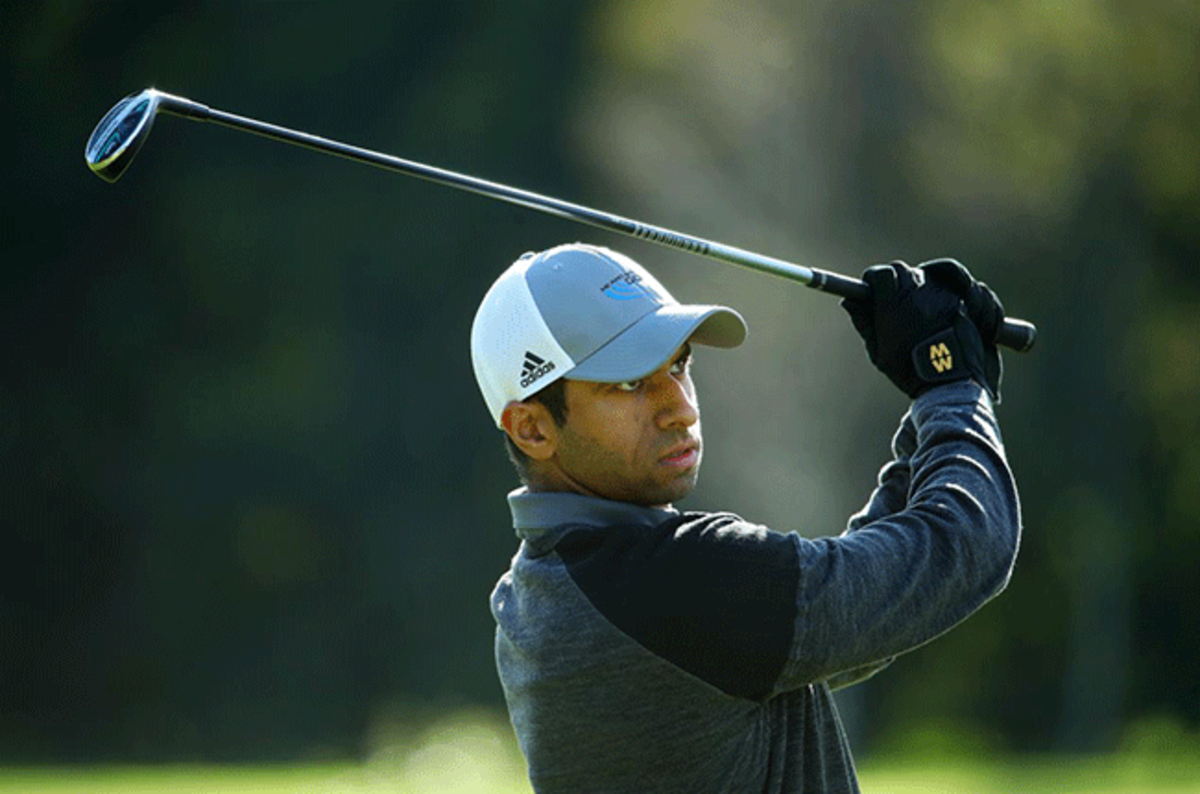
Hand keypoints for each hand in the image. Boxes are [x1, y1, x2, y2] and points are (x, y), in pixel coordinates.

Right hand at [840, 259, 1002, 400]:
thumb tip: (850, 300)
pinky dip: (941, 299)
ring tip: (919, 320)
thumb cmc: (910, 368)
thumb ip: (864, 320)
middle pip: (902, 272)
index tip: (870, 294)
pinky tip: (939, 320)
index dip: (873, 283)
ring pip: (926, 279)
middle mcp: (920, 285)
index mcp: (894, 295)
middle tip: (893, 309)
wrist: (952, 380)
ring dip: (919, 293)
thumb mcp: (878, 349)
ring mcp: (943, 290)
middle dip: (895, 285)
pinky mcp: (963, 298)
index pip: (879, 273)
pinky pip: (948, 289)